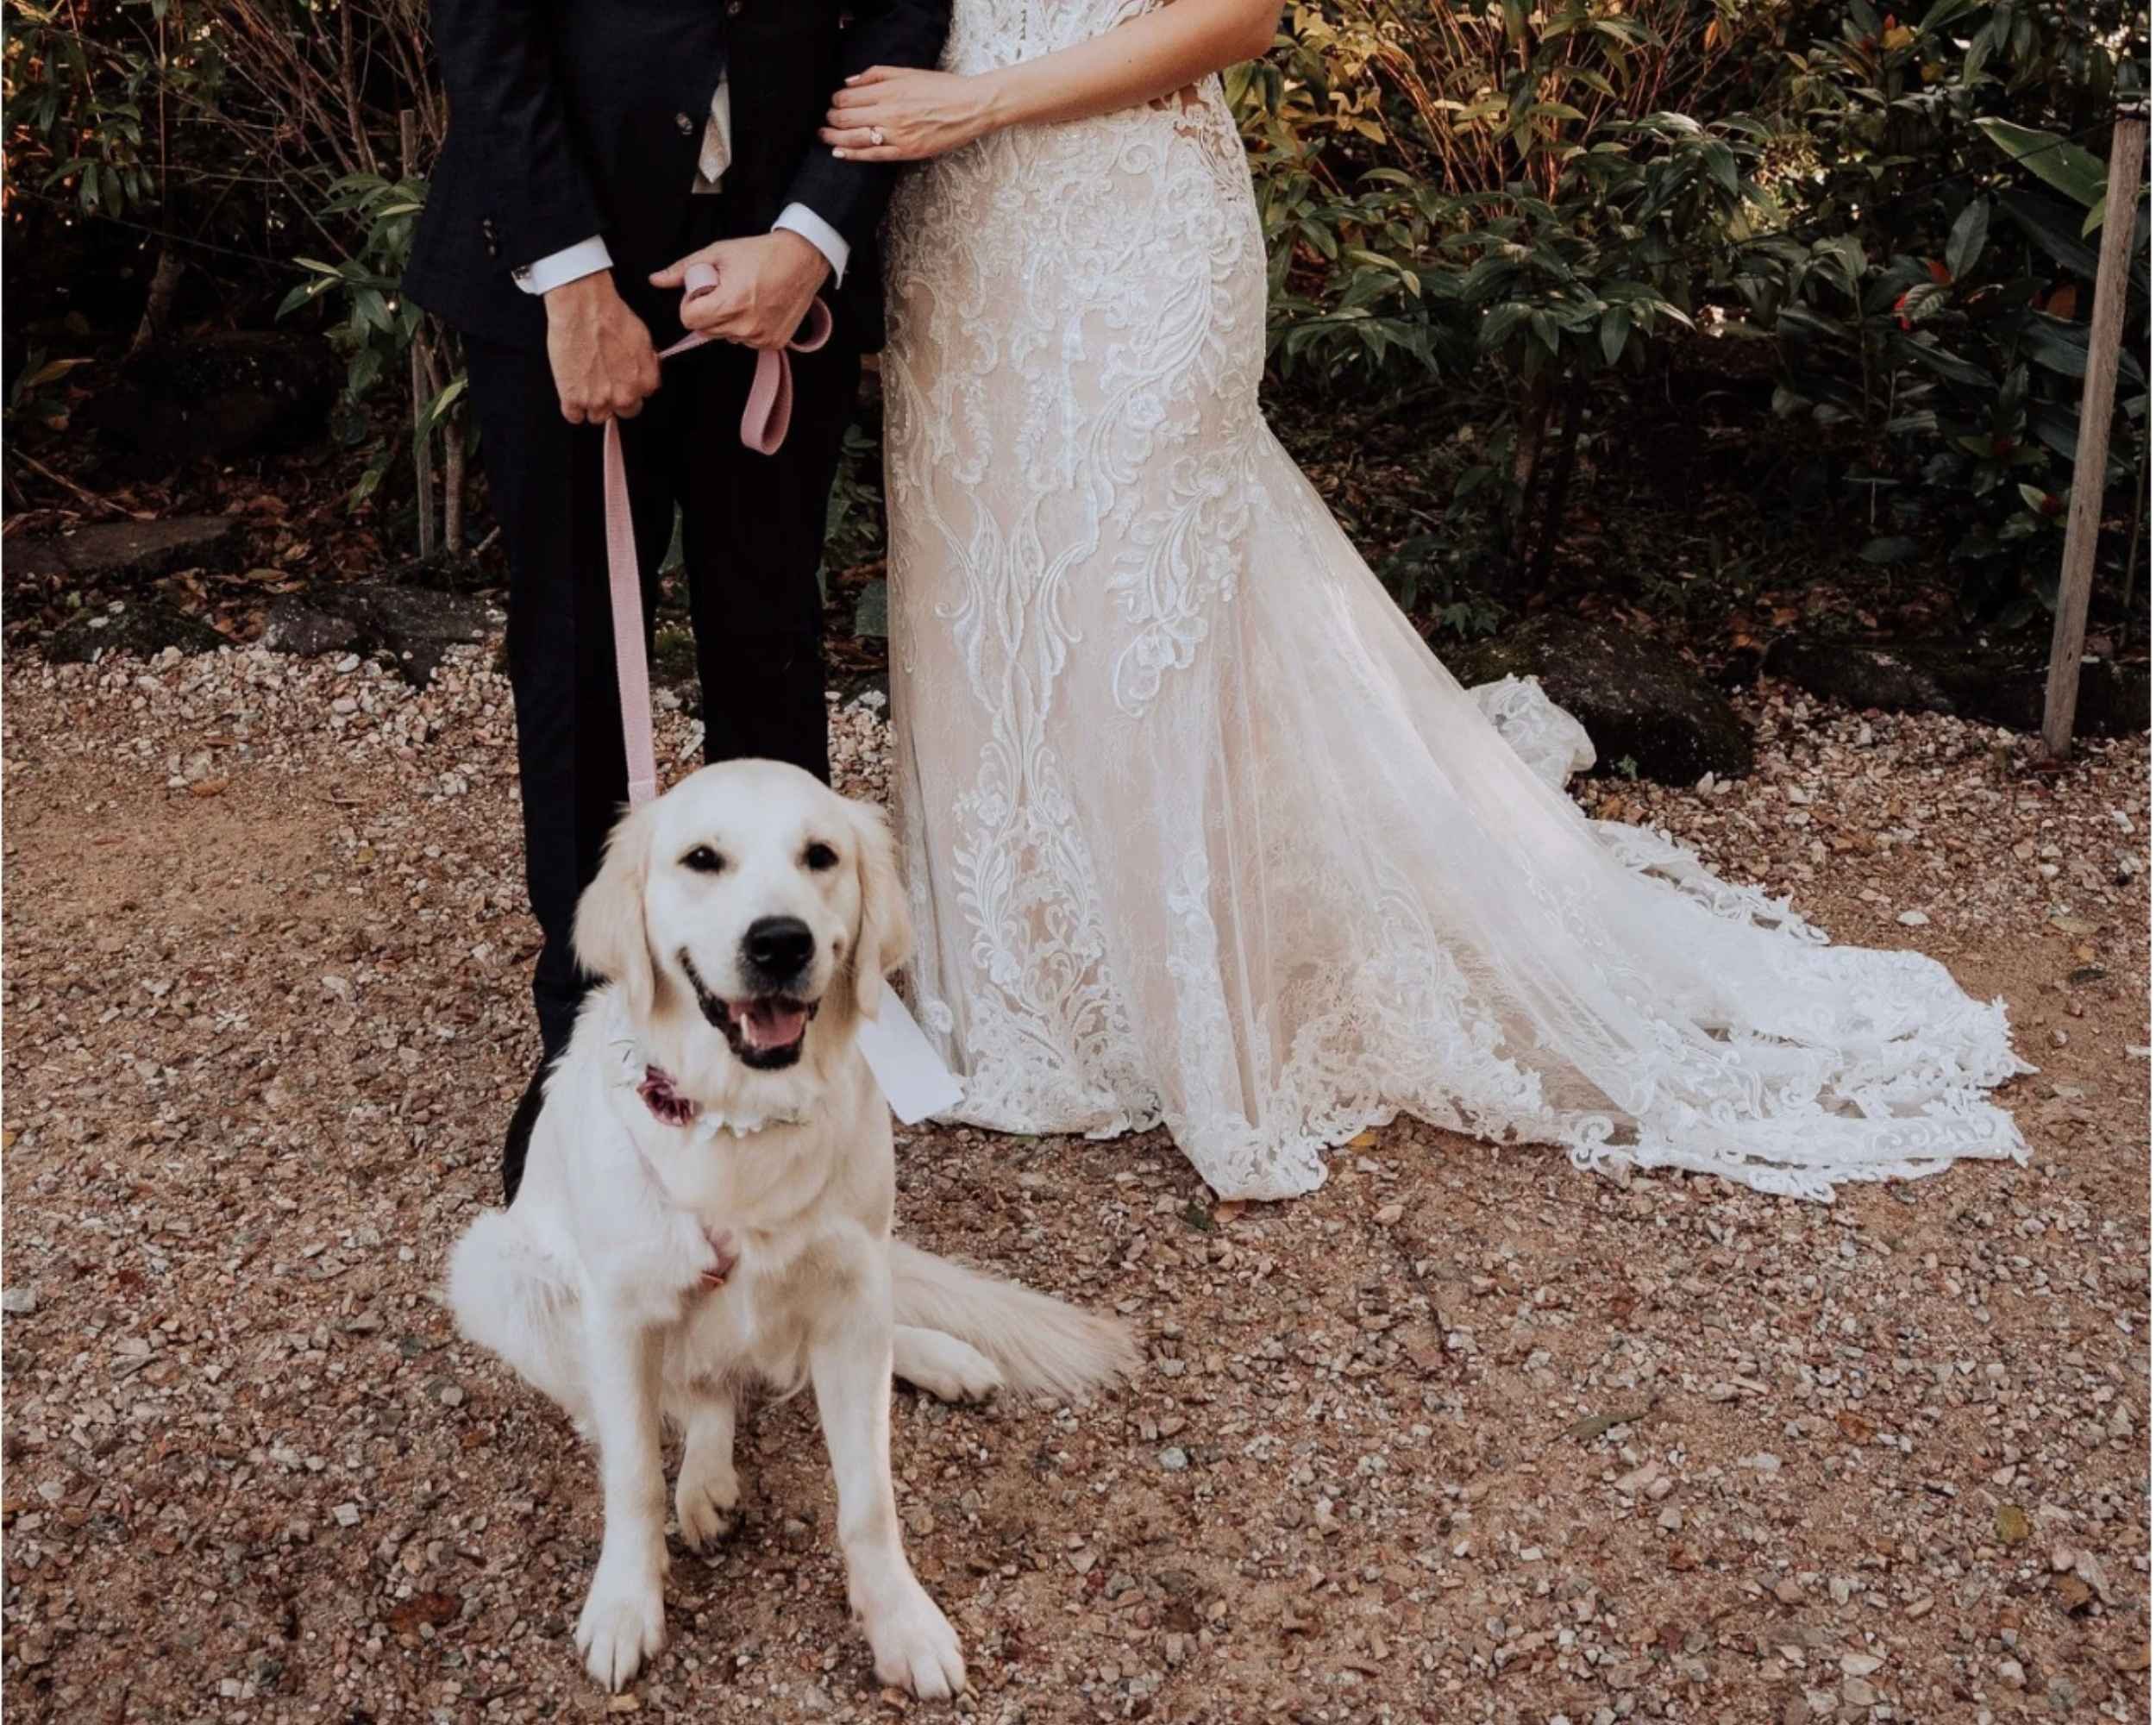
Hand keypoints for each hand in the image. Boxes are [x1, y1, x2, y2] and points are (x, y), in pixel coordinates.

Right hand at [543, 273, 659, 424]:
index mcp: (645, 382)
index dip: (629, 387)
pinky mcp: (573, 398)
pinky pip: (574, 416)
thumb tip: (646, 370)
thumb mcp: (644, 338)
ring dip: (592, 403)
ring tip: (584, 382)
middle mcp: (625, 396)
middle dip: (614, 399)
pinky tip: (571, 391)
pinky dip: (572, 407)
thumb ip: (647, 363)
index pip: (641, 398)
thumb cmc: (611, 316)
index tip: (620, 380)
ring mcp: (599, 400)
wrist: (583, 307)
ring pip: (598, 417)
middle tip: (602, 380)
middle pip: (623, 411)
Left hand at [651, 232, 830, 351]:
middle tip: (726, 290)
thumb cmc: (762, 253)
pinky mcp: (774, 343)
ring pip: (726, 337)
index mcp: (728, 303)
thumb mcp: (718, 253)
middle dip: (709, 312)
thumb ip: (684, 269)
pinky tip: (759, 308)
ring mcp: (760, 337)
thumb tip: (655, 280)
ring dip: (729, 322)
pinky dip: (748, 328)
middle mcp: (744, 326)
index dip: (691, 305)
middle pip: (706, 330)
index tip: (703, 292)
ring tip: (745, 297)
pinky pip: (748, 341)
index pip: (689, 320)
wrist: (802, 259)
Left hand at [821, 66, 997, 163]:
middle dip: (831, 119)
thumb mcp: (907, 72)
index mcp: (888, 90)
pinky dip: (852, 154)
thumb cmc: (941, 88)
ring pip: (854, 138)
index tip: (834, 103)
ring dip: (834, 138)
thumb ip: (876, 74)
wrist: (970, 107)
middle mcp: (888, 112)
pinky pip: (872, 155)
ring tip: (825, 137)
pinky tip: (839, 153)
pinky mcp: (906, 151)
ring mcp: (896, 134)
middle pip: (846, 118)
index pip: (847, 97)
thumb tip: (849, 81)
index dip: (835, 101)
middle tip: (826, 121)